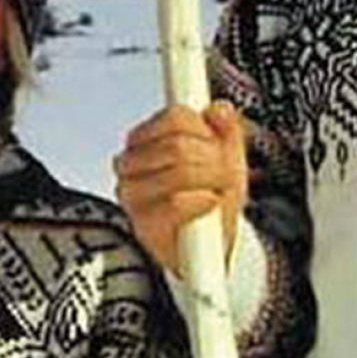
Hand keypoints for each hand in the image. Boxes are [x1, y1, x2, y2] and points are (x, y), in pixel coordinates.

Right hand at [113, 101, 246, 274]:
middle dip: (213, 160)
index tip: (216, 147)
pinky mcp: (141, 223)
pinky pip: (177, 202)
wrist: (207, 248)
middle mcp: (130, 163)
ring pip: (179, 171)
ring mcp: (132, 193)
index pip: (175, 117)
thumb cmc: (210, 201)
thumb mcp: (227, 159)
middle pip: (180, 145)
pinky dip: (202, 203)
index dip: (206, 132)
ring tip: (215, 192)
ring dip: (211, 182)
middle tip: (223, 175)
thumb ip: (226, 130)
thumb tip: (219, 109)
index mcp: (144, 139)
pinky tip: (207, 206)